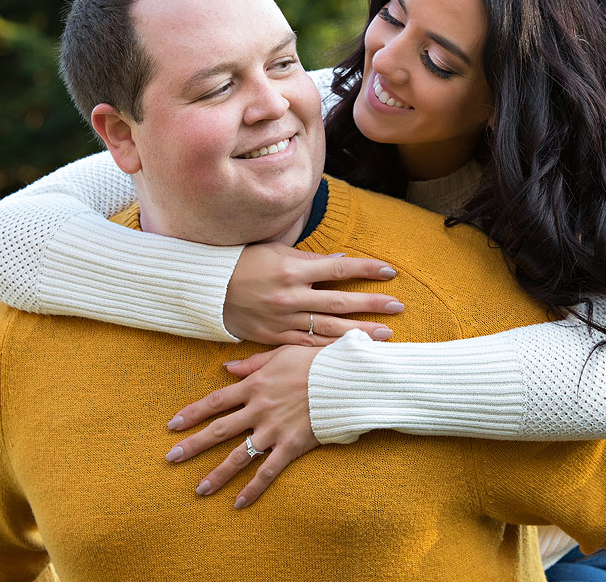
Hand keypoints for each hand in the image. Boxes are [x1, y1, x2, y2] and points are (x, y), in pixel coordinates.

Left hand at [164, 346, 320, 507]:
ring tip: (199, 490)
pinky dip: (253, 489)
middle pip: (219, 430)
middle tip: (171, 458)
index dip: (192, 413)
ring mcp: (274, 430)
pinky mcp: (291, 447)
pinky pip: (268, 472)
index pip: (215, 402)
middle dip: (193, 445)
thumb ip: (252, 364)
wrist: (345, 380)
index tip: (172, 425)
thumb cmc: (316, 362)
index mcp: (254, 386)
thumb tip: (226, 368)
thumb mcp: (282, 354)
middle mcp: (259, 410)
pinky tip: (238, 503)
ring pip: (239, 456)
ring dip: (216, 474)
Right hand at [223, 242, 402, 344]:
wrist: (208, 288)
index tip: (390, 272)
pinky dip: (329, 350)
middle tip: (398, 307)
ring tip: (385, 335)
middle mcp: (290, 296)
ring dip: (359, 333)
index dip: (366, 270)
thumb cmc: (244, 262)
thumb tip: (341, 261)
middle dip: (372, 305)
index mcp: (293, 270)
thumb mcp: (277, 253)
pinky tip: (349, 353)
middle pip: (340, 302)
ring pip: (328, 329)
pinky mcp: (273, 337)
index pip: (338, 269)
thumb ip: (311, 260)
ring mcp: (282, 319)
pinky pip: (306, 346)